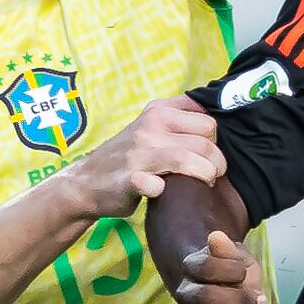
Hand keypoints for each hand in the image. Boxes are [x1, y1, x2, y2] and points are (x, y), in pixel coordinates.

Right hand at [58, 91, 221, 216]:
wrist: (86, 181)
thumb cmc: (129, 155)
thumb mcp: (150, 124)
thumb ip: (179, 116)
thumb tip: (213, 113)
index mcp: (158, 111)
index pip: (207, 120)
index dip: (215, 140)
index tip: (208, 153)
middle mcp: (149, 128)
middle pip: (205, 142)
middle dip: (217, 163)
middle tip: (213, 174)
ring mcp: (138, 154)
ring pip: (187, 159)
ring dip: (204, 175)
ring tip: (204, 183)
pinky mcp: (129, 180)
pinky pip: (155, 184)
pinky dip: (163, 190)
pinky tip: (163, 192)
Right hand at [174, 221, 271, 303]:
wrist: (219, 289)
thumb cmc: (231, 272)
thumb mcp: (236, 256)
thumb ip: (228, 250)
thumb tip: (216, 236)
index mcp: (192, 268)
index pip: (203, 268)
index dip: (228, 271)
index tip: (246, 272)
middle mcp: (186, 295)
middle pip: (201, 300)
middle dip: (235, 302)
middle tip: (262, 302)